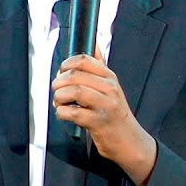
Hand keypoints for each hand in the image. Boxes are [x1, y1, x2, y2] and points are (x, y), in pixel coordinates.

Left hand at [51, 49, 156, 185]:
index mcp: (109, 77)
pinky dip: (62, 113)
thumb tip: (93, 44)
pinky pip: (73, 113)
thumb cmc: (114, 113)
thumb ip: (99, 67)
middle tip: (57, 90)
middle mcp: (109, 88)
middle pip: (75, 75)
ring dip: (59, 97)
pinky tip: (64, 114)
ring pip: (74, 91)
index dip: (66, 64)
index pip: (84, 59)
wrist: (129, 141)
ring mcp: (105, 105)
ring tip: (59, 102)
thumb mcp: (111, 87)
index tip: (61, 72)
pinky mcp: (98, 122)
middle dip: (59, 82)